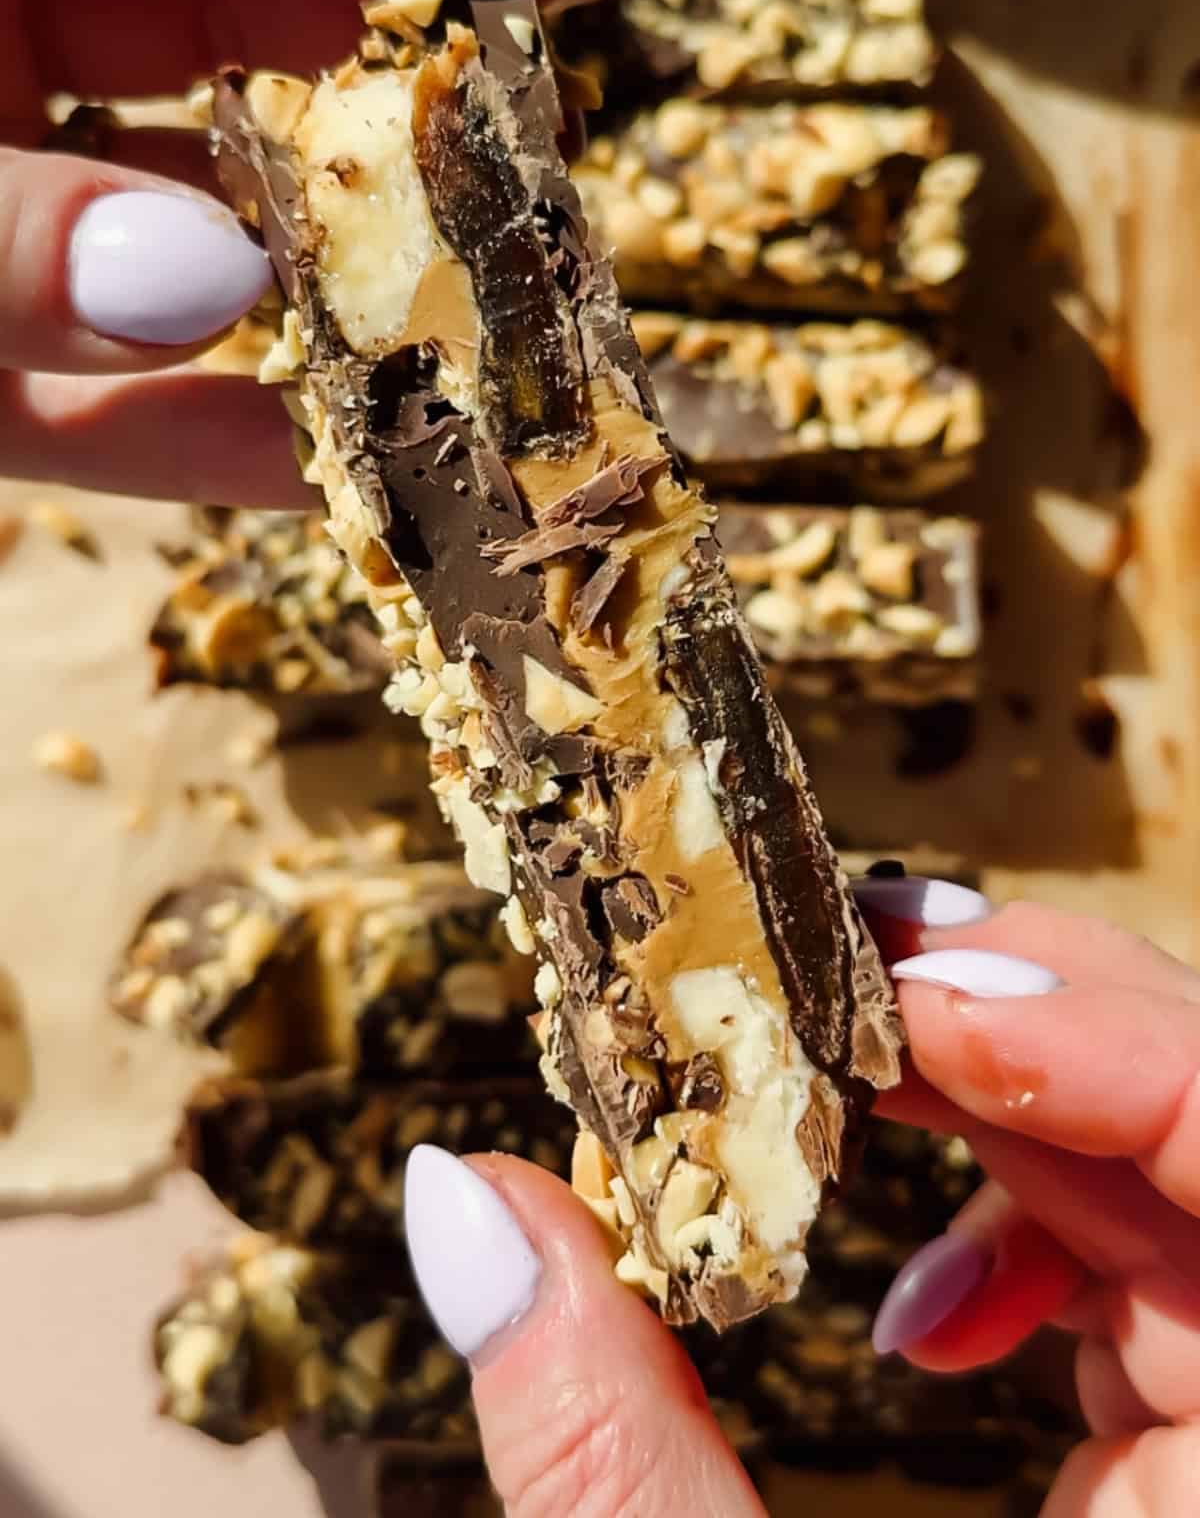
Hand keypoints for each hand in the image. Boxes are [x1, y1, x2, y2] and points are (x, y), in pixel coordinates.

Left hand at [0, 0, 597, 505]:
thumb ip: (4, 233)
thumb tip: (202, 281)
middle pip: (207, 40)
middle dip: (370, 90)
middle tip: (529, 134)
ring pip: (186, 235)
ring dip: (320, 290)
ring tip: (467, 318)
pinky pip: (116, 408)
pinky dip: (214, 440)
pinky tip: (329, 471)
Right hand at [400, 889, 1199, 1516]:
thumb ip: (606, 1450)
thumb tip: (463, 1202)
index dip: (1107, 1029)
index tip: (912, 990)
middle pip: (1199, 1113)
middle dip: (1014, 1019)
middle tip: (827, 973)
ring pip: (1173, 1158)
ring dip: (1003, 1108)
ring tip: (835, 1093)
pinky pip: (1157, 1258)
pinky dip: (1026, 1232)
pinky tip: (916, 1309)